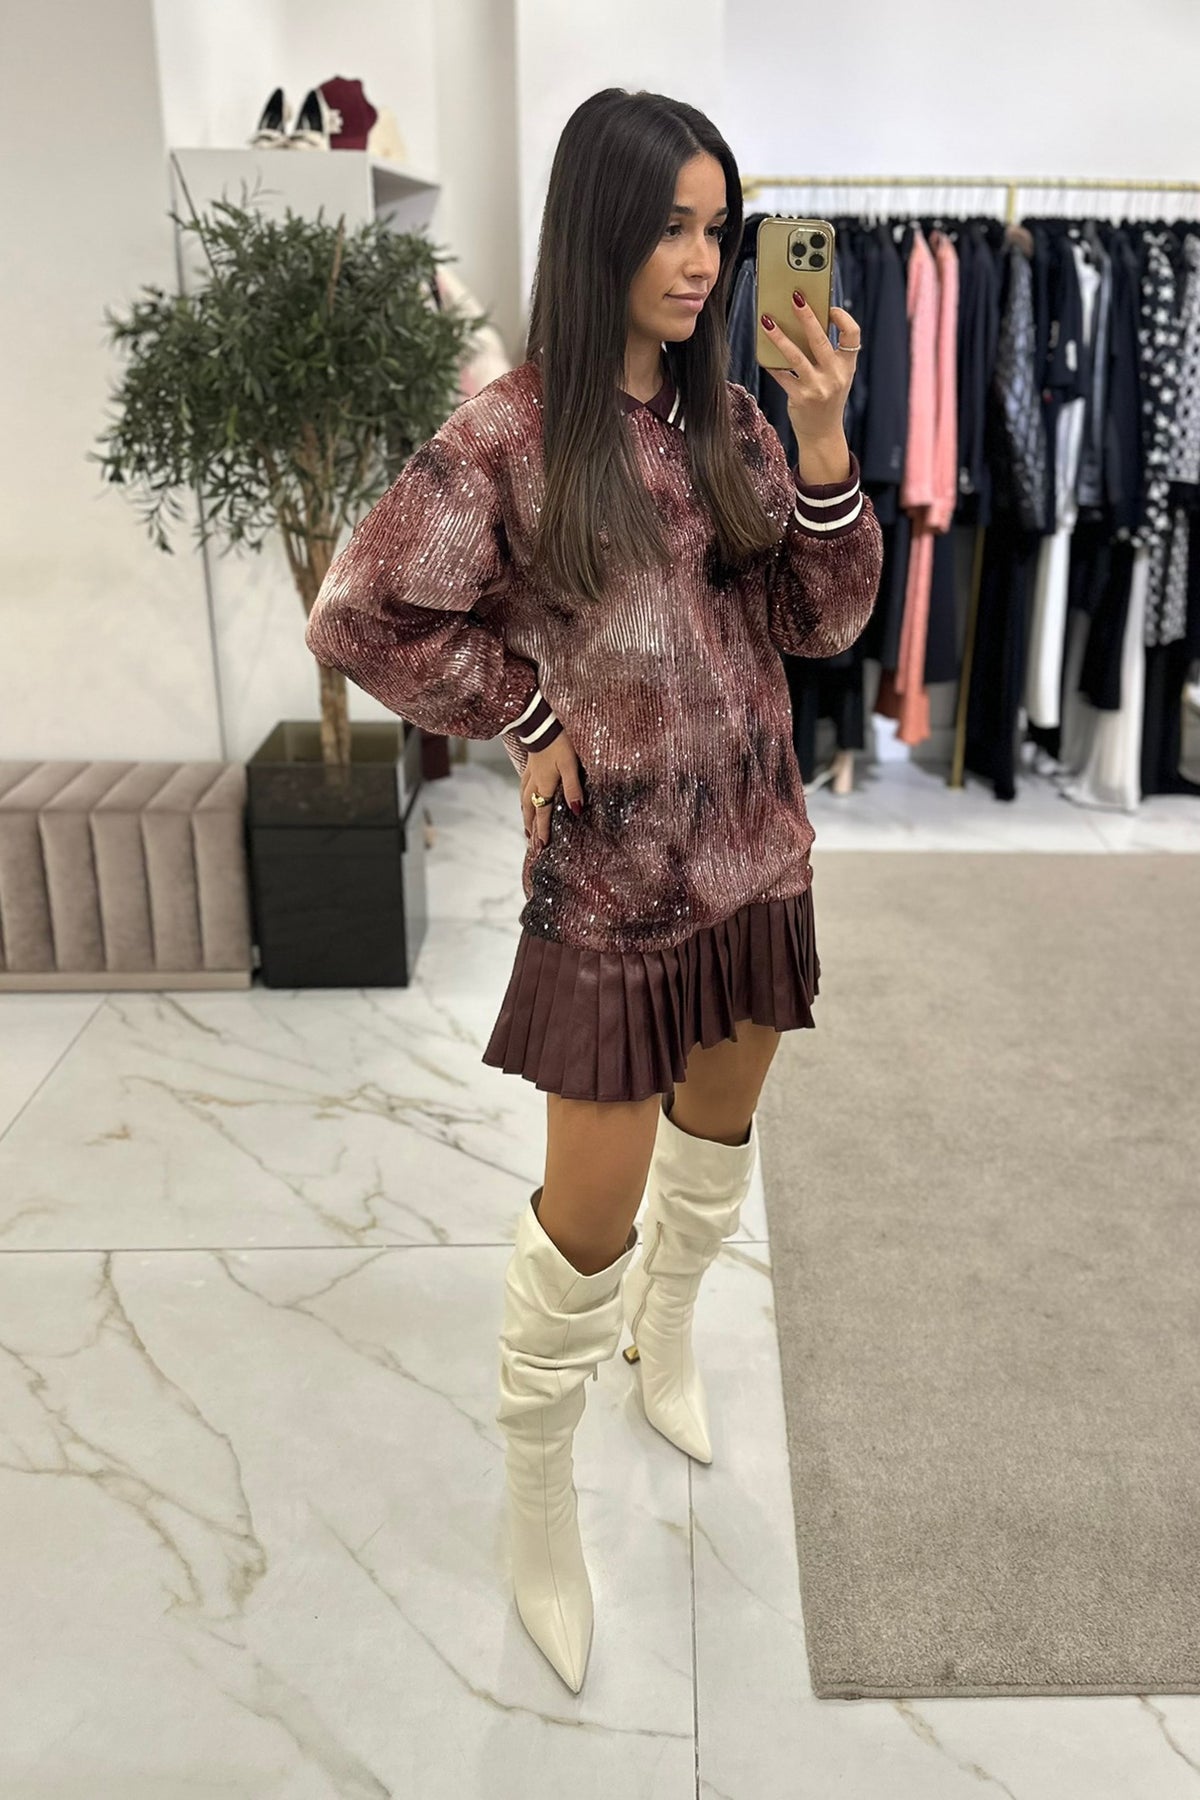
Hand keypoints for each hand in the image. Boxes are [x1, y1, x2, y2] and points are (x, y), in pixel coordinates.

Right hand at [521, 732, 584, 853]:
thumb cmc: (560, 743)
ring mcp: (530, 773)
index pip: (543, 813)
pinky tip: (525, 798)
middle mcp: (534, 783)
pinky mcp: (530, 765)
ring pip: (524, 800)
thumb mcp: (570, 766)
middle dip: (531, 827)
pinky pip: (523, 788)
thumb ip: (573, 788)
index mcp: (544, 785)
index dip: (543, 830)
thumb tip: (576, 810)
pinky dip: (524, 799)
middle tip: (531, 842)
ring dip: (525, 815)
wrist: (542, 724)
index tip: (541, 846)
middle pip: (530, 810)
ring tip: (526, 826)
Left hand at [760, 298, 861, 481]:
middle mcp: (835, 376)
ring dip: (780, 337)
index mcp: (847, 365)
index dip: (842, 317)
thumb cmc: (826, 397)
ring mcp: (817, 388)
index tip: (829, 306)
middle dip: (807, 316)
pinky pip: (781, 375)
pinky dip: (771, 362)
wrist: (822, 434)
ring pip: (795, 356)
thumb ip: (826, 353)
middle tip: (795, 297)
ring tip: (767, 320)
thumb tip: (804, 321)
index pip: (853, 335)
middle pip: (820, 340)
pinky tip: (761, 350)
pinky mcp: (800, 398)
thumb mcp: (835, 375)